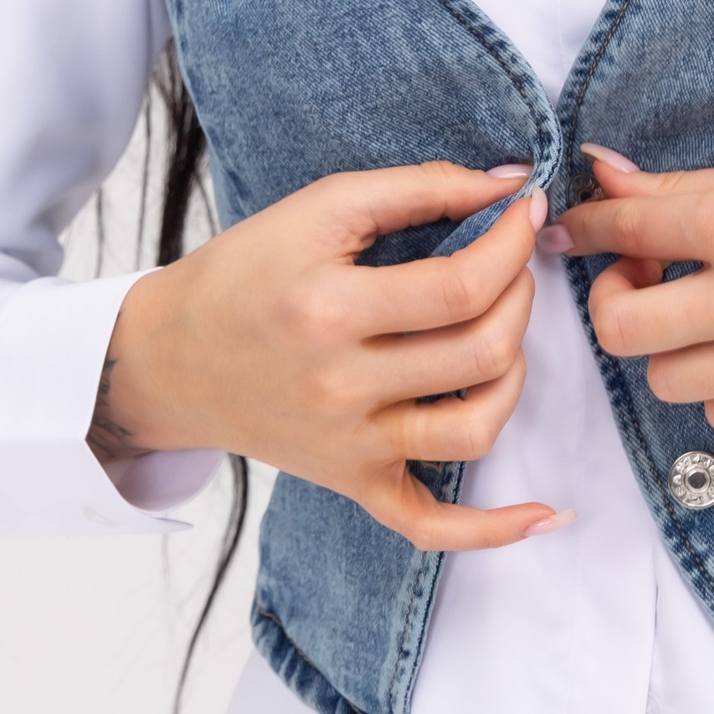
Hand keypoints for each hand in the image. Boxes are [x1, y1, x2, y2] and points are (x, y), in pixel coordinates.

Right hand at [91, 161, 569, 549]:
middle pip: (479, 354)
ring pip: (474, 430)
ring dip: (516, 375)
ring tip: (506, 332)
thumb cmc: (247, 271)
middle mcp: (342, 389)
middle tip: (514, 262)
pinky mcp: (352, 483)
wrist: (169, 357)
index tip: (526, 208)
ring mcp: (350, 447)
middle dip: (521, 296)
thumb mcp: (320, 208)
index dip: (511, 244)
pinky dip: (492, 531)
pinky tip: (544, 514)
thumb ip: (418, 188)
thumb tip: (508, 182)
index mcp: (330, 311)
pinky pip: (429, 526)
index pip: (460, 288)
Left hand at [542, 138, 713, 432]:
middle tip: (642, 272)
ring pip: (664, 379)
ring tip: (696, 308)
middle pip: (621, 328)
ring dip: (665, 344)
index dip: (583, 227)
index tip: (568, 229)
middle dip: (613, 299)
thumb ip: (681, 188)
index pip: (625, 231)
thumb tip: (602, 178)